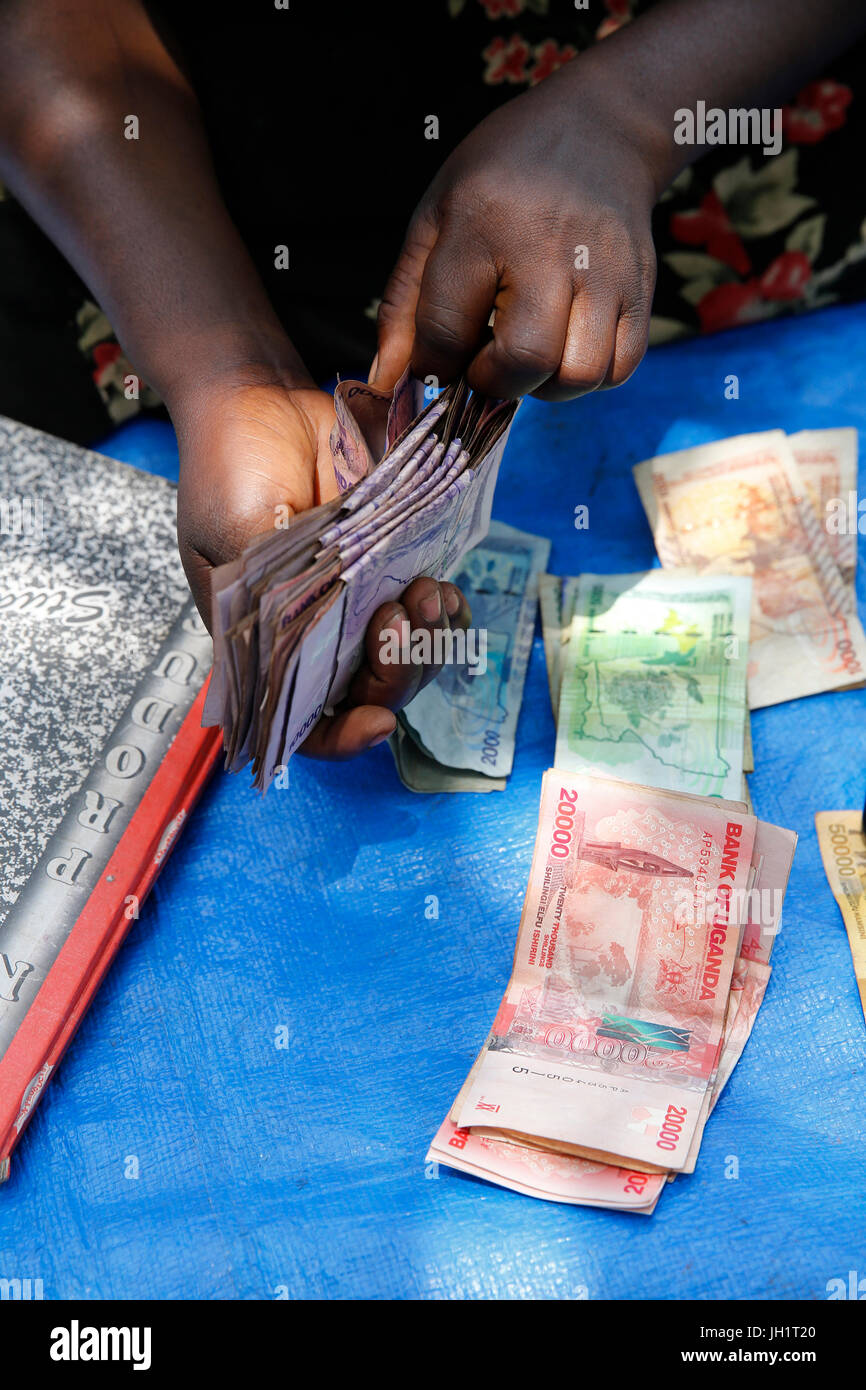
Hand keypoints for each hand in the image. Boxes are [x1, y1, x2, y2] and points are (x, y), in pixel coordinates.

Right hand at [174, 373, 466, 758]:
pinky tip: (442, 587)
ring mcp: (357, 603)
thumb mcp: (233, 534)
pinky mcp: (393, 566)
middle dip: (396, 673)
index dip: (343, 737)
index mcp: (263, 645)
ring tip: (429, 594)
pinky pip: (432, 614)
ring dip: (428, 642)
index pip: (302, 724)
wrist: (260, 395)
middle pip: (369, 696)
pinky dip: (445, 612)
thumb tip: (311, 652)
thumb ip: (267, 597)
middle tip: (401, 619)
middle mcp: (313, 635)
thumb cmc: (229, 466)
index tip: (378, 720)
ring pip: (408, 660)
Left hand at [371, 61, 663, 401]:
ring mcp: (606, 269)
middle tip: (486, 364)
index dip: (433, 367)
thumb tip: (389, 382)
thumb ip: (405, 304)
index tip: (438, 365)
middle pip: (525, 360)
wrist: (601, 128)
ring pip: (580, 375)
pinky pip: (619, 367)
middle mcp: (549, 246)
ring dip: (545, 387)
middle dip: (495, 384)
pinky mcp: (642, 287)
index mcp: (482, 222)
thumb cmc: (503, 178)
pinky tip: (565, 347)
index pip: (447, 330)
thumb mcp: (436, 217)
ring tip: (528, 357)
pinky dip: (588, 377)